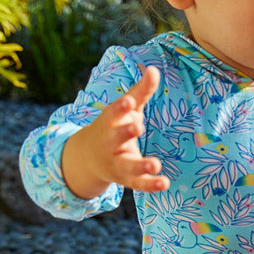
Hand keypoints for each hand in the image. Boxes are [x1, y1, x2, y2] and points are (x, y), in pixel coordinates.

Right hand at [61, 66, 169, 199]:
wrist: (89, 158)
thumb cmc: (114, 125)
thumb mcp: (127, 108)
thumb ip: (141, 91)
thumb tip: (153, 68)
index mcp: (109, 122)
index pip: (112, 113)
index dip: (120, 108)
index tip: (128, 101)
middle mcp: (110, 142)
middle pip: (115, 138)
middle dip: (124, 132)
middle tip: (137, 127)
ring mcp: (117, 162)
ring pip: (127, 165)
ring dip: (141, 165)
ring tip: (155, 164)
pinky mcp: (127, 178)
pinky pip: (139, 183)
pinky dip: (151, 184)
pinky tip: (165, 183)